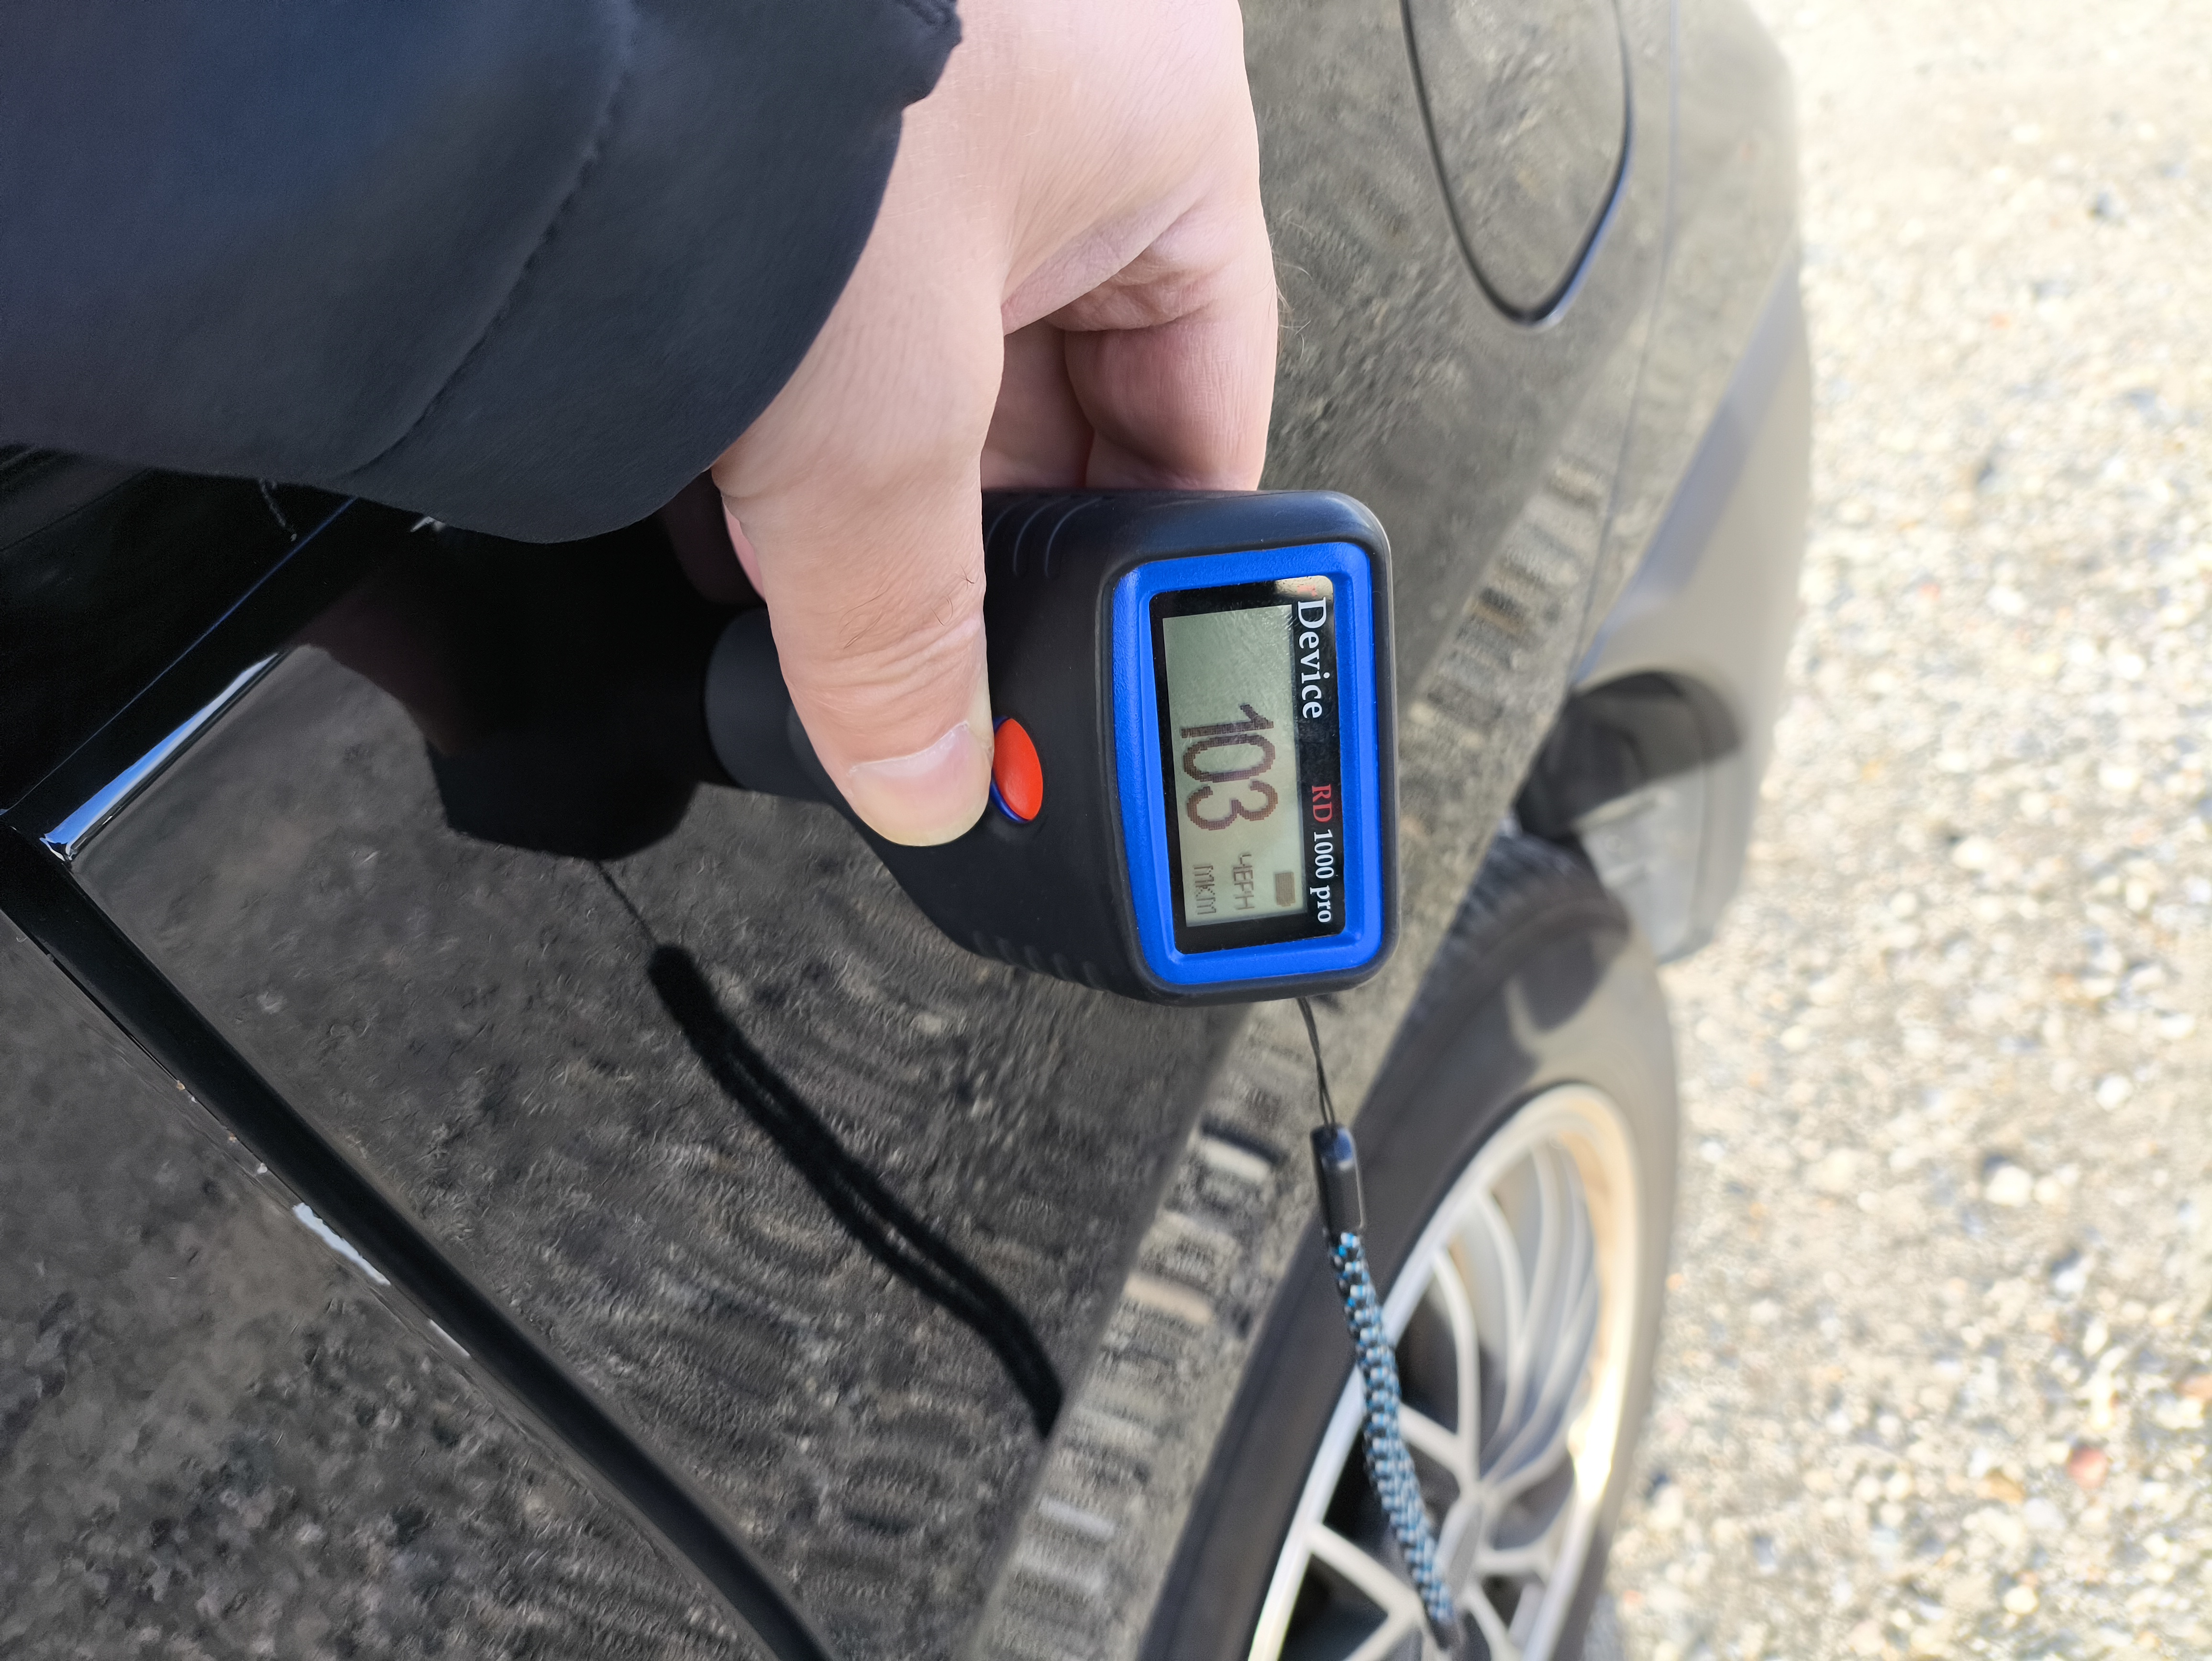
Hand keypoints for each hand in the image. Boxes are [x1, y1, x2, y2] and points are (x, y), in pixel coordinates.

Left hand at [709, 0, 1276, 844]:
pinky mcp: (768, 120)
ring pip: (913, 358)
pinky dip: (763, 405)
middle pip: (1051, 403)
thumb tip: (926, 768)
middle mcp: (1049, 100)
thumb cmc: (761, 74)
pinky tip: (713, 491)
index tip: (1101, 673)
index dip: (1151, 572)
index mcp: (1163, 136)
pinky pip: (800, 303)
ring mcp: (906, 103)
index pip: (1204, 412)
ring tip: (803, 575)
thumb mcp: (873, 415)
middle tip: (933, 650)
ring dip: (857, 483)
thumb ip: (906, 625)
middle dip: (975, 538)